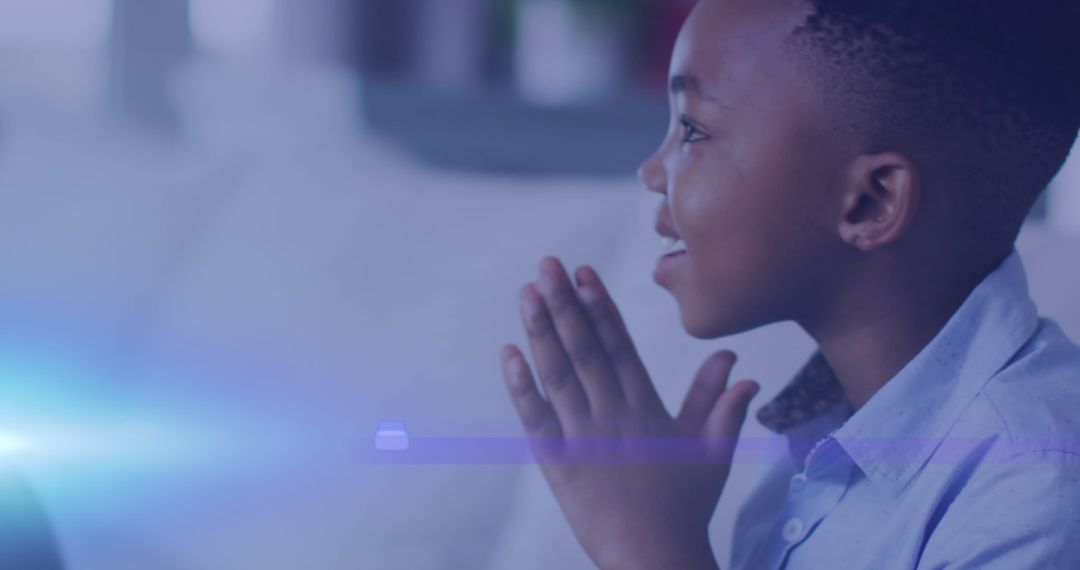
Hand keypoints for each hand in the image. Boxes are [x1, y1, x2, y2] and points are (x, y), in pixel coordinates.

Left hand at [499, 257, 760, 569]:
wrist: (654, 557)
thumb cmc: (685, 505)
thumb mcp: (712, 450)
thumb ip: (720, 404)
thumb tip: (740, 366)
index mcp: (645, 407)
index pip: (619, 345)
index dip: (599, 306)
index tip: (584, 273)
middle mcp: (612, 414)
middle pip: (585, 349)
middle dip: (564, 304)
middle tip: (547, 265)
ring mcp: (582, 437)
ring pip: (558, 375)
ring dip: (542, 331)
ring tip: (528, 292)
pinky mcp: (558, 463)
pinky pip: (535, 419)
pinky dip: (521, 387)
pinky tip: (509, 354)